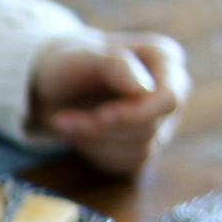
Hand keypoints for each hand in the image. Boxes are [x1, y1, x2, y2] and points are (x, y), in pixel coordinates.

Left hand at [29, 32, 188, 175]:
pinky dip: (97, 155)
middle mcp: (170, 91)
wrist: (51, 87)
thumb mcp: (82, 56)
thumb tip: (146, 91)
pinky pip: (129, 164)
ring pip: (140, 151)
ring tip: (65, 122)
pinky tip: (80, 136)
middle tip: (63, 120)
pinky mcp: (144, 146)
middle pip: (149, 128)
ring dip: (94, 142)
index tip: (99, 116)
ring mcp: (161, 122)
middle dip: (102, 128)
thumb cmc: (69, 64)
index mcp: (164, 59)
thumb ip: (116, 65)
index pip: (168, 99)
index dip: (134, 115)